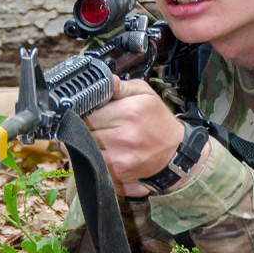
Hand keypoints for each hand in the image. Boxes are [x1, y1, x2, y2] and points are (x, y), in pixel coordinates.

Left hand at [85, 77, 186, 197]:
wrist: (174, 150)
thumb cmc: (157, 119)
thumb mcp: (145, 93)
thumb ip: (122, 86)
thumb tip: (106, 80)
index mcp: (128, 112)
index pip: (87, 112)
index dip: (81, 110)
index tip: (82, 110)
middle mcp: (122, 136)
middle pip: (82, 131)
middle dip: (79, 126)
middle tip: (83, 122)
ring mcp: (119, 157)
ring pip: (82, 148)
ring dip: (80, 142)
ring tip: (89, 135)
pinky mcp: (117, 172)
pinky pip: (91, 163)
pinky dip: (87, 156)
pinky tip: (95, 149)